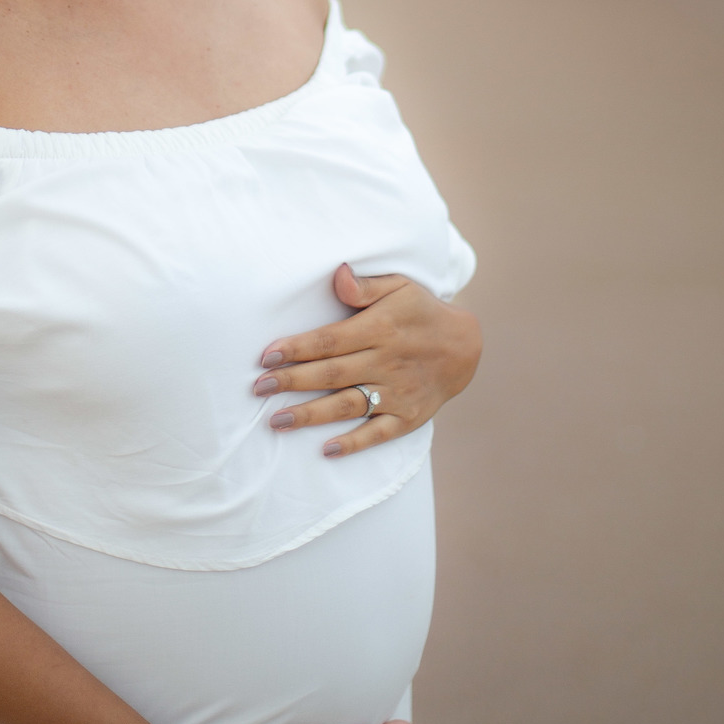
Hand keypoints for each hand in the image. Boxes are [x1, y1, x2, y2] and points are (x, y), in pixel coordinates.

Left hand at [254, 266, 480, 457]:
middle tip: (258, 389)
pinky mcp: (408, 416)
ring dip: (311, 415)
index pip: (329, 340)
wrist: (465, 346)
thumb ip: (365, 286)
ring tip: (276, 421)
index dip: (296, 349)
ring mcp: (397, 392)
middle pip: (331, 374)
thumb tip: (337, 274)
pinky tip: (327, 450)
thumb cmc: (421, 311)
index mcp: (379, 329)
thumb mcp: (399, 287)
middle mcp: (386, 362)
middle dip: (292, 381)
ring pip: (348, 405)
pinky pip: (378, 432)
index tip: (266, 357)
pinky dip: (354, 443)